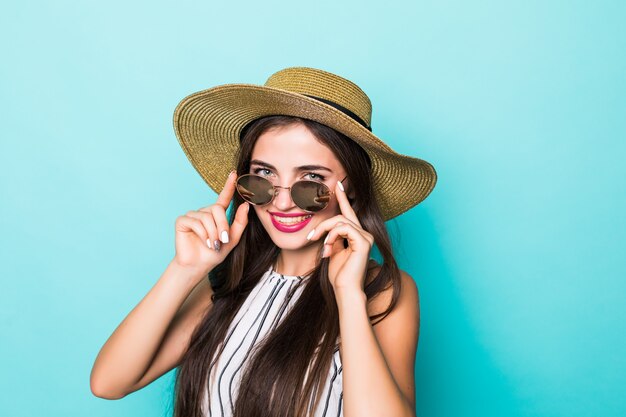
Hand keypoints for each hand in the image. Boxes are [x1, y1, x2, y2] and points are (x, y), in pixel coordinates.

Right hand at [172, 171, 249, 276]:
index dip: (229, 185)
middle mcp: (205, 212)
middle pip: (217, 209)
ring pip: (207, 217)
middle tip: (223, 240)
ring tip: (213, 244)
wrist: (199, 265)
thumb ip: (240, 222)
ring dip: (213, 233)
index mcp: (217, 215)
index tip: (234, 174)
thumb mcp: (233, 238)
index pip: (224, 197)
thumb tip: (246, 205)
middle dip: (222, 225)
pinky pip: (195, 222)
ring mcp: (193, 215)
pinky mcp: (182, 221)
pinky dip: (203, 233)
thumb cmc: (215, 253)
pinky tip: (204, 242)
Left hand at [306, 179, 373, 293]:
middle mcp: (364, 234)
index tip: (337, 184)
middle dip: (324, 223)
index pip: (349, 213)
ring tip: (320, 246)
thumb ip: (332, 238)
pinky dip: (332, 236)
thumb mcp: (332, 251)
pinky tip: (327, 248)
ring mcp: (366, 237)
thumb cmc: (339, 275)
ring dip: (325, 231)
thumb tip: (326, 229)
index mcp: (357, 235)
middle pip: (342, 216)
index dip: (343, 198)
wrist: (345, 290)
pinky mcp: (364, 241)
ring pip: (341, 221)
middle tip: (311, 236)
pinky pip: (344, 228)